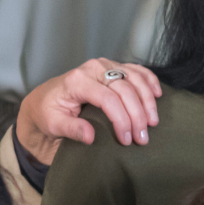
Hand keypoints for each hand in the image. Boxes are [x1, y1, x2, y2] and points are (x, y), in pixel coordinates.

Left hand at [16, 60, 164, 163]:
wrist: (45, 99)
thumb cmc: (49, 113)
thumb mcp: (53, 124)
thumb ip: (71, 129)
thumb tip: (90, 136)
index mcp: (77, 81)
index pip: (107, 98)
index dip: (121, 119)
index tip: (127, 139)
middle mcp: (93, 68)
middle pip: (125, 89)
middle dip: (138, 114)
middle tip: (143, 138)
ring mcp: (105, 65)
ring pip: (135, 78)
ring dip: (148, 101)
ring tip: (153, 122)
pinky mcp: (113, 67)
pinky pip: (137, 70)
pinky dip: (149, 81)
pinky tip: (158, 94)